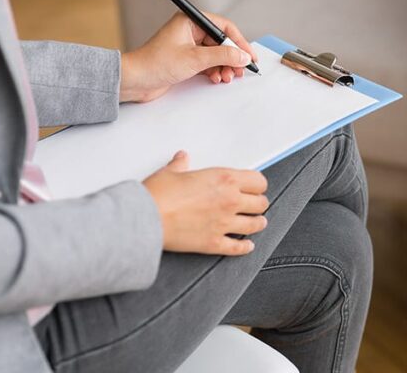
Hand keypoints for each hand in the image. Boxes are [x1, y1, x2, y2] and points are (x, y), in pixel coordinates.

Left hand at [120, 12, 257, 102]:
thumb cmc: (155, 64)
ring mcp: (188, 46)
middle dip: (232, 57)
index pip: (223, 27)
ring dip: (224, 66)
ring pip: (216, 54)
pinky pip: (208, 63)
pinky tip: (216, 78)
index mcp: (190, 21)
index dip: (239, 41)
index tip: (249, 54)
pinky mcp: (186, 60)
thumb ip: (222, 56)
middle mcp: (190, 30)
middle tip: (240, 70)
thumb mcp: (194, 59)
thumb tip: (242, 56)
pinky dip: (215, 71)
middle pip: (221, 42)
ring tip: (226, 77)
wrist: (134, 80)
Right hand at [143, 151, 269, 255]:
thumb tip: (182, 158)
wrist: (145, 219)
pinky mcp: (214, 243)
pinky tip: (247, 246)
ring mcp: (224, 223)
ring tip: (259, 222)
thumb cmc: (158, 194)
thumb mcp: (170, 172)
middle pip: (260, 203)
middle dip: (259, 203)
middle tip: (255, 204)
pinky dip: (244, 247)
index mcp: (224, 179)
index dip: (258, 184)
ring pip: (255, 225)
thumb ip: (181, 164)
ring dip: (258, 223)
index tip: (255, 186)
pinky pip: (237, 247)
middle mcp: (229, 201)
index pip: (258, 181)